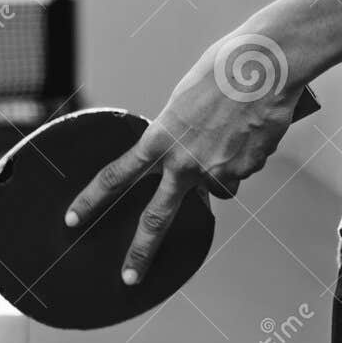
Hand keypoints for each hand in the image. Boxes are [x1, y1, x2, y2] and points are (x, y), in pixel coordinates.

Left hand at [66, 32, 304, 284]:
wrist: (267, 65)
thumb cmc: (224, 69)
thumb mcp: (184, 100)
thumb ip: (177, 133)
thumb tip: (186, 158)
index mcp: (161, 137)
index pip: (116, 175)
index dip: (91, 200)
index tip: (74, 218)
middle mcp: (185, 161)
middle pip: (157, 217)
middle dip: (141, 251)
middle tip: (129, 277)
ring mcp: (217, 170)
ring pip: (217, 189)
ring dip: (221, 172)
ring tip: (233, 135)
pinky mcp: (247, 170)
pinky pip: (243, 171)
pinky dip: (246, 156)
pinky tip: (251, 130)